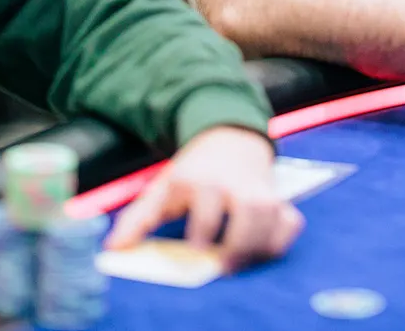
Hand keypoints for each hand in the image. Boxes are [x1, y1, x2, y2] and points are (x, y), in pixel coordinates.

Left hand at [104, 126, 302, 269]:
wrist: (228, 139)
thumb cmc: (192, 172)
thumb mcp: (161, 188)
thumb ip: (138, 219)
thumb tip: (114, 249)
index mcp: (200, 180)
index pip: (206, 203)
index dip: (204, 228)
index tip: (197, 248)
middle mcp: (233, 182)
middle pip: (248, 210)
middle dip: (240, 242)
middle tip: (225, 266)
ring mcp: (259, 189)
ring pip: (271, 215)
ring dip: (260, 244)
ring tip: (240, 264)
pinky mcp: (277, 198)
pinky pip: (290, 220)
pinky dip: (282, 238)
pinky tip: (264, 249)